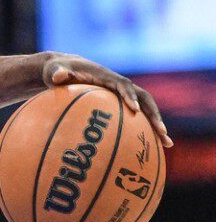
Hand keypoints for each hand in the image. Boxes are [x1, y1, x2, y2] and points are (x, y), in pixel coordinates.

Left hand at [40, 52, 171, 146]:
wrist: (62, 71)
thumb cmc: (57, 71)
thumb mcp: (54, 71)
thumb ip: (57, 73)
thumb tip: (58, 76)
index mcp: (106, 77)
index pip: (123, 85)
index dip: (129, 96)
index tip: (135, 110)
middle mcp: (118, 85)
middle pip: (144, 99)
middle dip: (154, 114)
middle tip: (162, 132)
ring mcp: (121, 95)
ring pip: (145, 109)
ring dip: (157, 125)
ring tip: (167, 145)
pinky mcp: (119, 104)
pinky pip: (135, 118)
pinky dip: (142, 131)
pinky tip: (147, 150)